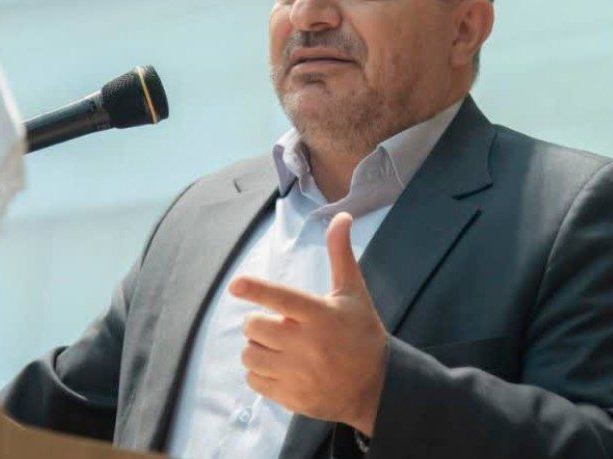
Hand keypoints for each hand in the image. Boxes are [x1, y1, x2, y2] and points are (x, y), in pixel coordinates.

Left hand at [229, 211, 387, 435]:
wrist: (377, 386)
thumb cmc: (362, 333)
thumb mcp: (353, 293)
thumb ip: (340, 255)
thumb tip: (340, 216)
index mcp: (321, 315)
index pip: (282, 298)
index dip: (256, 289)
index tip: (235, 284)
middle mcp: (308, 345)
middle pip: (255, 327)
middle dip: (258, 322)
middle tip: (276, 324)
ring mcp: (298, 374)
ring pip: (250, 355)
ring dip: (256, 348)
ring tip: (275, 346)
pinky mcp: (292, 397)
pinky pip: (254, 380)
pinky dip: (260, 372)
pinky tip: (279, 367)